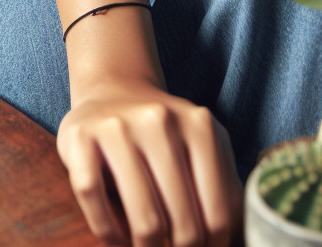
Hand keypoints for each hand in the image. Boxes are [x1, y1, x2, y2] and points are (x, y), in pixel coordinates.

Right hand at [58, 75, 240, 246]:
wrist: (113, 89)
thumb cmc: (165, 133)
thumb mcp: (203, 145)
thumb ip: (224, 186)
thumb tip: (242, 240)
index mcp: (200, 125)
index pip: (218, 211)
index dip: (214, 246)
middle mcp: (159, 121)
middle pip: (181, 219)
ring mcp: (116, 127)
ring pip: (142, 215)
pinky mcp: (79, 137)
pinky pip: (95, 199)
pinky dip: (108, 232)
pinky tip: (118, 240)